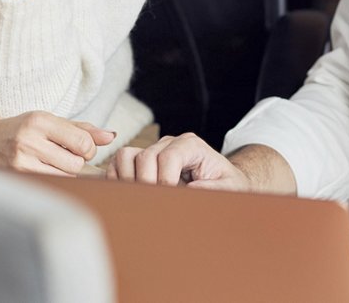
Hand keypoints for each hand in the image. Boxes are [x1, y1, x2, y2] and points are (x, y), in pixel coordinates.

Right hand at [0, 110, 114, 175]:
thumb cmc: (22, 130)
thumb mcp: (50, 122)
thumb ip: (82, 129)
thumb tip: (112, 136)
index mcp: (40, 121)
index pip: (83, 142)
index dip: (88, 148)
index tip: (80, 148)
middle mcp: (30, 140)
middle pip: (76, 163)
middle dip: (77, 162)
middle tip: (64, 156)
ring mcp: (21, 162)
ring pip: (65, 177)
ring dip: (66, 173)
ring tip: (52, 164)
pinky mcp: (17, 179)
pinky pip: (51, 185)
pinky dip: (54, 181)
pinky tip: (43, 172)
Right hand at [106, 132, 252, 190]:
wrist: (221, 180)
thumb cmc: (226, 183)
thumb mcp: (230, 187)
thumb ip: (215, 188)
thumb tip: (189, 189)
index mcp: (191, 145)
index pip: (168, 157)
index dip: (165, 180)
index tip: (170, 198)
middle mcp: (169, 143)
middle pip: (144, 157)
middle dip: (146, 184)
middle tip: (154, 205)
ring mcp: (152, 149)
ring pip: (126, 156)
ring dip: (129, 180)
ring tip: (141, 200)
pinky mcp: (140, 159)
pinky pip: (118, 163)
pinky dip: (118, 179)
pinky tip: (130, 196)